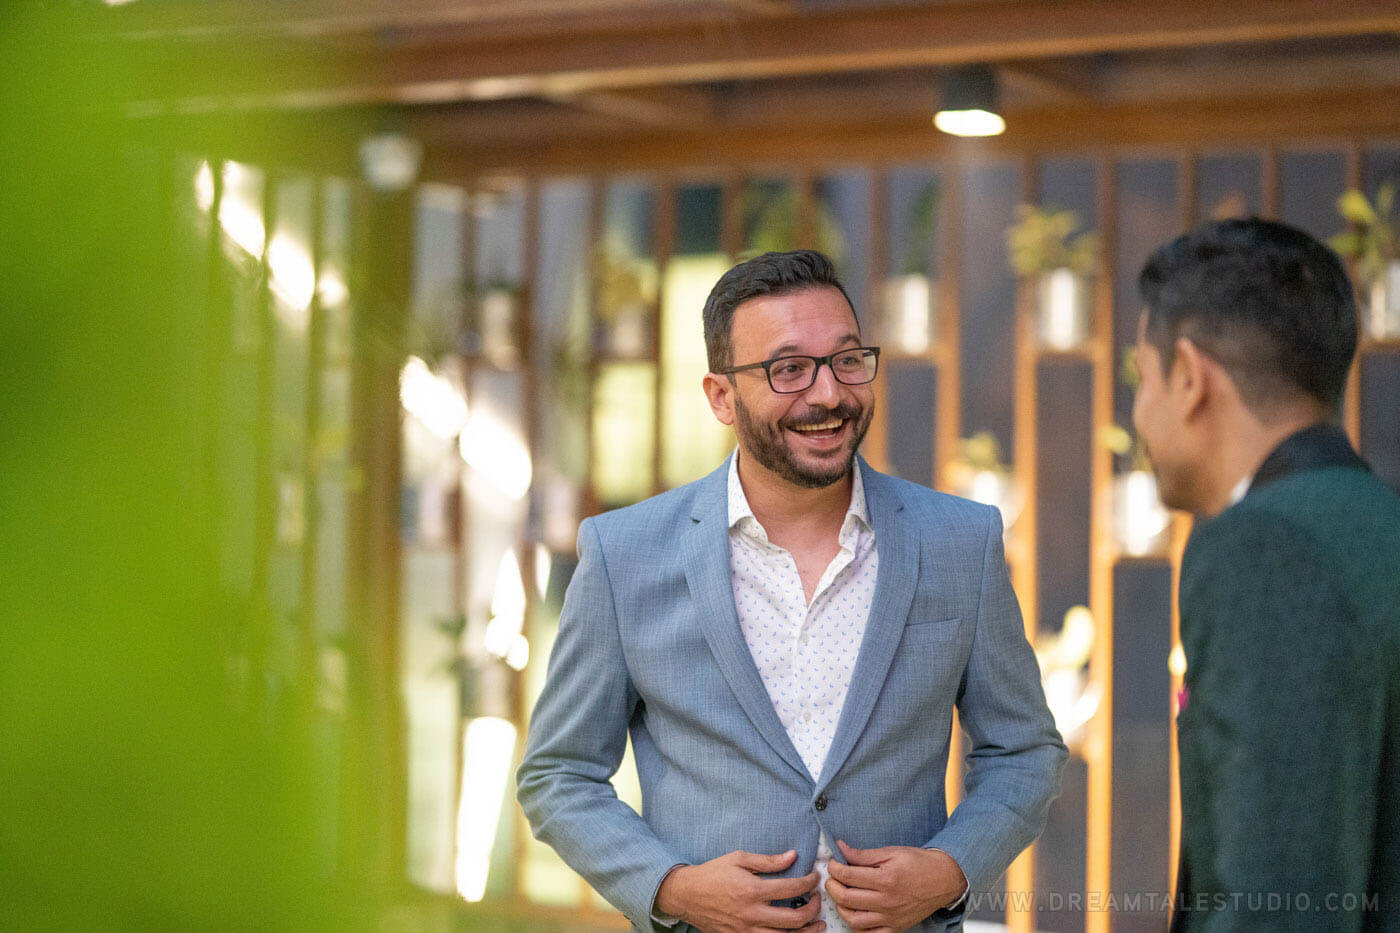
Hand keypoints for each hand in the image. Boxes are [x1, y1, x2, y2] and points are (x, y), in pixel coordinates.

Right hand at [654, 848, 824, 931]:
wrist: (687, 895)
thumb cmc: (713, 874)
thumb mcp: (738, 858)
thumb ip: (767, 860)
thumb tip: (793, 856)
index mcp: (752, 890)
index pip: (791, 889)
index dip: (809, 883)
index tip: (814, 878)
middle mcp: (752, 913)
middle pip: (794, 919)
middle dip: (813, 910)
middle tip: (817, 901)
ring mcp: (746, 930)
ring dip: (806, 932)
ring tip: (818, 925)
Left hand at [824, 840, 965, 931]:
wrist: (943, 879)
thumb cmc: (917, 863)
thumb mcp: (891, 852)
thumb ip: (863, 854)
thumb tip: (840, 849)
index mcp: (886, 879)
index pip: (848, 875)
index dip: (834, 867)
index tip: (832, 862)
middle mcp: (887, 901)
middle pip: (846, 898)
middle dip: (832, 886)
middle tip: (832, 878)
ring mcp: (891, 918)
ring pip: (854, 919)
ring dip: (840, 907)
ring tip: (840, 895)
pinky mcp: (896, 928)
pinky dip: (857, 927)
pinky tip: (854, 913)